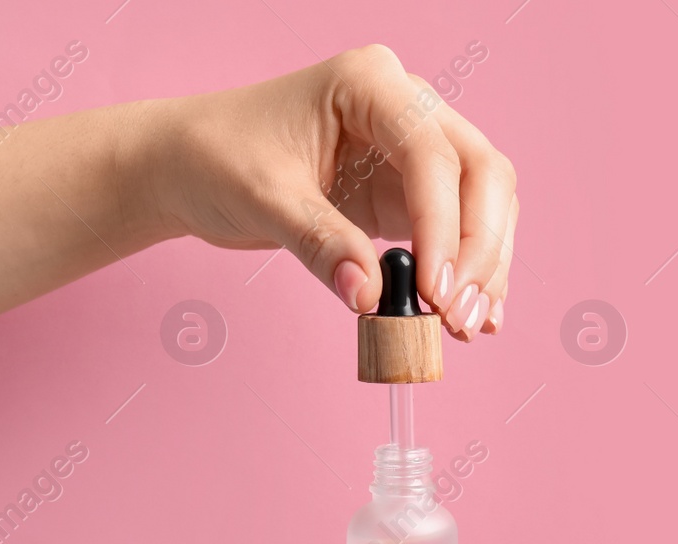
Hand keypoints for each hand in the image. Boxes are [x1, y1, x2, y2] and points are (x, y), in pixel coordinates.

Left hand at [151, 44, 516, 338]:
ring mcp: (418, 151)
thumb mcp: (262, 197)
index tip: (433, 292)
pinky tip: (477, 313)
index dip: (444, 227)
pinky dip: (473, 272)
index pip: (434, 156)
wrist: (190, 163)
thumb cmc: (216, 155)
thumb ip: (321, 243)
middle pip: (483, 175)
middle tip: (456, 315)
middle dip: (479, 250)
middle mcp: (408, 108)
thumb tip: (369, 296)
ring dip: (485, 267)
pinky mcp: (414, 193)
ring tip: (465, 325)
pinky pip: (465, 230)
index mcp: (371, 84)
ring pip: (487, 204)